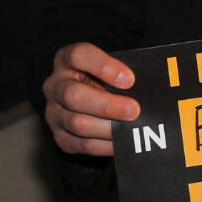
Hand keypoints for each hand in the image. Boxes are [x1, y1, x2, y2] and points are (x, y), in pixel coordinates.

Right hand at [42, 42, 137, 156]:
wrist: (87, 99)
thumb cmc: (103, 79)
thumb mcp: (108, 68)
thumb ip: (122, 72)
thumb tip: (148, 83)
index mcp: (66, 60)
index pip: (78, 56)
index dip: (104, 66)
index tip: (129, 79)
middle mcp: (55, 86)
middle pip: (73, 95)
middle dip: (107, 105)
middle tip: (134, 110)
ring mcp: (54, 113)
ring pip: (77, 122)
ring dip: (108, 127)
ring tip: (131, 127)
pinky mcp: (60, 137)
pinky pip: (82, 145)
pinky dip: (106, 145)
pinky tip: (123, 141)